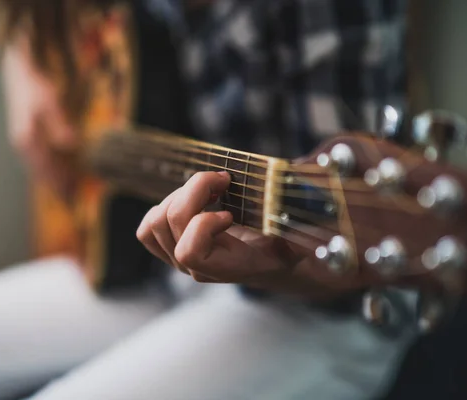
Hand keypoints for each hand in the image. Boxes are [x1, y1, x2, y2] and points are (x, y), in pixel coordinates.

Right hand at [1, 35, 77, 196]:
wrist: (20, 74)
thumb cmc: (36, 87)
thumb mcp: (50, 103)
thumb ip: (59, 124)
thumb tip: (69, 144)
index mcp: (26, 139)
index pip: (45, 167)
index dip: (59, 181)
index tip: (70, 194)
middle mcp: (22, 145)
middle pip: (41, 172)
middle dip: (56, 186)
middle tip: (71, 201)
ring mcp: (22, 143)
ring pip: (38, 168)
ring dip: (52, 180)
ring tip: (66, 193)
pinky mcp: (26, 139)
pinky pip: (37, 161)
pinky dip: (47, 171)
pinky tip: (57, 175)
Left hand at [136, 171, 353, 299]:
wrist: (274, 264)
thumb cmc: (288, 246)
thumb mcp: (301, 233)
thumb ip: (303, 216)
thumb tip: (316, 180)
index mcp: (226, 268)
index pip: (190, 252)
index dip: (204, 224)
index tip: (231, 212)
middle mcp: (197, 268)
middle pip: (169, 224)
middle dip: (194, 191)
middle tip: (224, 180)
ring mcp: (180, 259)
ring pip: (155, 221)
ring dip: (181, 195)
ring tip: (212, 189)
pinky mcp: (172, 246)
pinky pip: (150, 226)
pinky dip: (167, 204)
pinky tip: (197, 199)